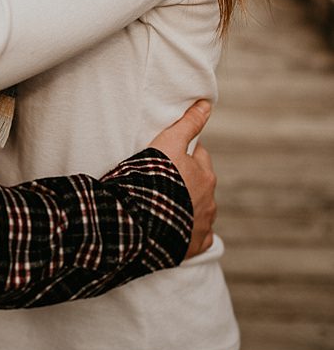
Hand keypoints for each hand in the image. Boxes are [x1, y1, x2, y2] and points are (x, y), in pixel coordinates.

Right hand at [148, 100, 215, 258]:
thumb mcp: (166, 144)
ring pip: (200, 209)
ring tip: (163, 204)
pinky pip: (199, 237)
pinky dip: (190, 232)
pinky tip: (175, 229)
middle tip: (161, 179)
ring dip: (188, 205)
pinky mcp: (195, 245)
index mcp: (205, 175)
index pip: (198, 156)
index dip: (182, 153)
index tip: (165, 156)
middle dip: (187, 180)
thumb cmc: (151, 178)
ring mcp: (203, 224)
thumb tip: (206, 103)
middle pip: (201, 183)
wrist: (139, 220)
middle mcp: (210, 200)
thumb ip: (187, 124)